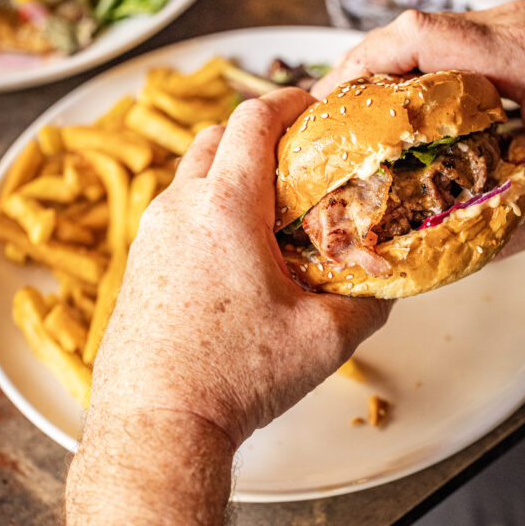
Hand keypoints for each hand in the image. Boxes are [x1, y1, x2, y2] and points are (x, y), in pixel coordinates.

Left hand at [85, 88, 389, 452]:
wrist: (157, 424)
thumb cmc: (234, 379)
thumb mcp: (326, 339)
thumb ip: (368, 302)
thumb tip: (386, 286)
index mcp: (225, 208)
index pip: (253, 120)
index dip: (288, 100)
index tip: (312, 104)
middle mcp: (179, 210)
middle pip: (216, 137)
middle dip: (258, 132)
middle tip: (298, 156)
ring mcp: (151, 238)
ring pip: (190, 177)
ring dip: (229, 173)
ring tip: (269, 209)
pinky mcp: (138, 267)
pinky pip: (175, 216)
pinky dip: (206, 211)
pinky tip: (235, 255)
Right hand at [314, 0, 524, 254]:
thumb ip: (491, 232)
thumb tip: (425, 258)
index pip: (423, 36)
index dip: (363, 63)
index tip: (330, 100)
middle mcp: (524, 24)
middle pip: (415, 27)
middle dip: (362, 68)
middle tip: (331, 117)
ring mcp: (524, 19)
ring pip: (431, 28)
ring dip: (389, 66)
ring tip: (358, 115)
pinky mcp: (523, 27)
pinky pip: (454, 36)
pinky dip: (419, 66)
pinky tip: (405, 105)